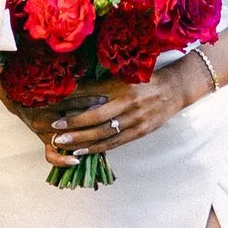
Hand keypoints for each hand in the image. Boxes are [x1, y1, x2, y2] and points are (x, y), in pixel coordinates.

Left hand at [46, 68, 197, 160]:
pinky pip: (114, 143)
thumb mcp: (123, 75)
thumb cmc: (144, 80)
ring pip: (103, 133)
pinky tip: (81, 152)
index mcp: (121, 85)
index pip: (92, 93)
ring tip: (62, 144)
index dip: (72, 101)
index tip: (54, 106)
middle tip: (54, 129)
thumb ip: (100, 83)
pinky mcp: (139, 132)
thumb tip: (72, 86)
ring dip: (81, 140)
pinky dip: (96, 148)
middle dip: (73, 124)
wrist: (174, 90)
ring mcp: (135, 119)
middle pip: (95, 117)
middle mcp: (127, 102)